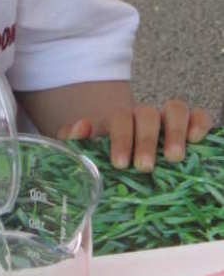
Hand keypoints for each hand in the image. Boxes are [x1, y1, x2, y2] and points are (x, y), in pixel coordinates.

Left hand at [56, 99, 212, 171]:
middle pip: (146, 115)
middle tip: (144, 166)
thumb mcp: (87, 148)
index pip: (119, 119)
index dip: (120, 139)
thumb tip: (81, 127)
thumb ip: (75, 139)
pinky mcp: (189, 123)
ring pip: (175, 109)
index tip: (120, 163)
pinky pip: (198, 115)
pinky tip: (197, 140)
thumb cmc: (109, 154)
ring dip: (175, 132)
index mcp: (118, 120)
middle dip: (146, 141)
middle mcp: (143, 115)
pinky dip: (200, 123)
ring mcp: (167, 118)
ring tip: (173, 158)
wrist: (128, 149)